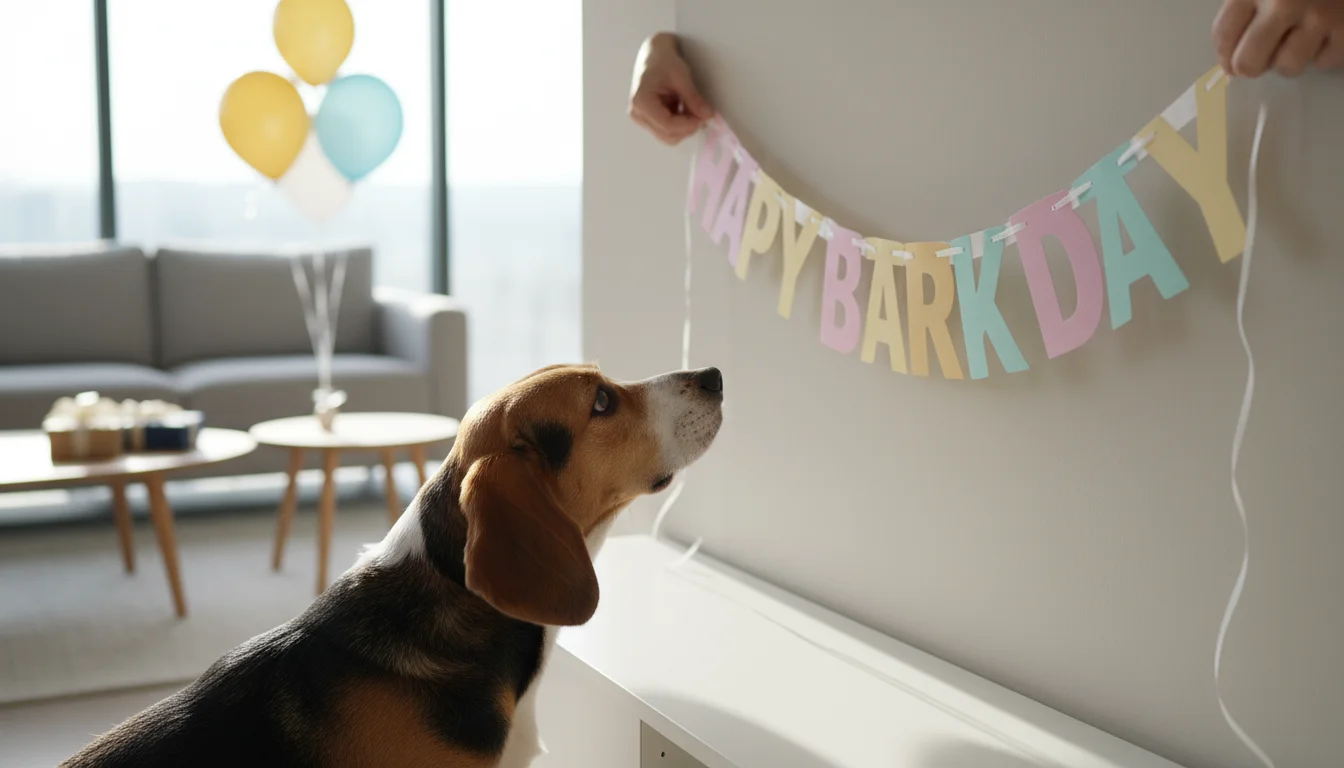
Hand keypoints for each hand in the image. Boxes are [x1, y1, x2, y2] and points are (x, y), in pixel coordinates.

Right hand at [629, 33, 713, 145]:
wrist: (654, 54)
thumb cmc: (664, 61)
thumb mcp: (681, 77)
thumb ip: (694, 99)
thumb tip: (708, 115)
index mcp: (642, 102)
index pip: (667, 125)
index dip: (688, 125)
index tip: (704, 117)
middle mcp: (637, 114)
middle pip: (667, 136)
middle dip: (687, 128)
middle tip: (701, 114)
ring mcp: (641, 119)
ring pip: (668, 136)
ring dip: (684, 127)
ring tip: (692, 109)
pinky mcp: (647, 120)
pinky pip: (667, 130)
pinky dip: (680, 124)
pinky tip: (683, 108)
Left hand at [1214, 0, 1343, 76]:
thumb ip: (1246, 6)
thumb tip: (1230, 55)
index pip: (1223, 35)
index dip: (1224, 54)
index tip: (1230, 60)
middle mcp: (1285, 2)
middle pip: (1249, 63)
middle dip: (1252, 65)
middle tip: (1261, 56)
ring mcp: (1320, 17)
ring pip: (1287, 66)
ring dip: (1290, 58)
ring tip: (1299, 35)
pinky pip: (1323, 63)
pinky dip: (1322, 53)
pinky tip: (1325, 32)